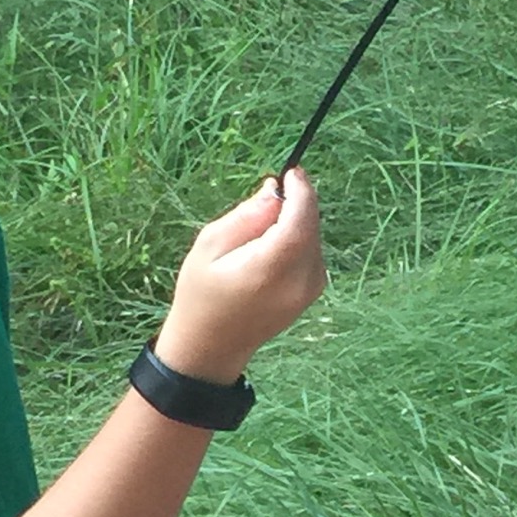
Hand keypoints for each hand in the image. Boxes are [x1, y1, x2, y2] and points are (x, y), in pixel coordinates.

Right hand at [153, 167, 325, 383]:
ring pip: (315, 237)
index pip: (301, 218)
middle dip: (298, 203)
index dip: (301, 190)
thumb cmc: (201, 293)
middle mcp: (299, 280)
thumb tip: (275, 189)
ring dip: (297, 222)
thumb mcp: (210, 245)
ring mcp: (309, 290)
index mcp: (271, 267)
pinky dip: (299, 240)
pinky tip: (272, 249)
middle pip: (312, 225)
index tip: (290, 171)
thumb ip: (247, 215)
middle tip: (272, 195)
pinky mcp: (312, 293)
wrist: (211, 345)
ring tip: (261, 232)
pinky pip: (314, 252)